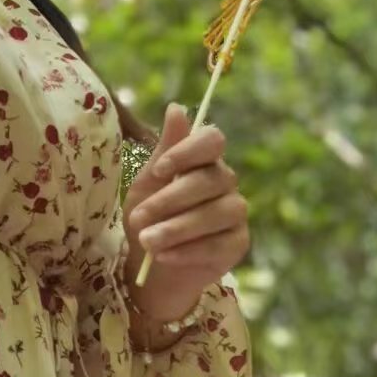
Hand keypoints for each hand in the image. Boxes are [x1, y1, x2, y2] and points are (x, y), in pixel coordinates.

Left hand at [121, 102, 249, 326]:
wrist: (152, 268)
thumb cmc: (149, 219)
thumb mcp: (147, 184)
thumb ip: (164, 150)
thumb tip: (176, 108)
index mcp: (204, 161)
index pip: (213, 140)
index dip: (189, 151)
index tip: (160, 170)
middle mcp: (226, 183)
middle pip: (212, 179)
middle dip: (171, 199)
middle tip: (138, 218)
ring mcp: (235, 213)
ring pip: (217, 213)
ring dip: (177, 228)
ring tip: (148, 241)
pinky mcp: (238, 244)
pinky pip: (219, 244)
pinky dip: (188, 251)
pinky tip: (164, 256)